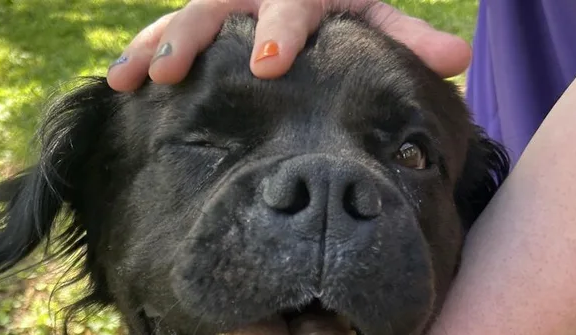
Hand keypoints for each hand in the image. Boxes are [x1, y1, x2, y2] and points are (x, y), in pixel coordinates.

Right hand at [107, 0, 471, 91]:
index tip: (267, 62)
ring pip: (181, 15)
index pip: (293, 4)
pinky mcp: (201, 12)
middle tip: (170, 72)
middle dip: (193, 37)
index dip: (280, 31)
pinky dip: (142, 52)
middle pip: (218, 5)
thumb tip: (458, 61)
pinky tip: (117, 84)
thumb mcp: (371, 7)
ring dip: (152, 47)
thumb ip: (406, 33)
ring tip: (124, 81)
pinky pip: (165, 28)